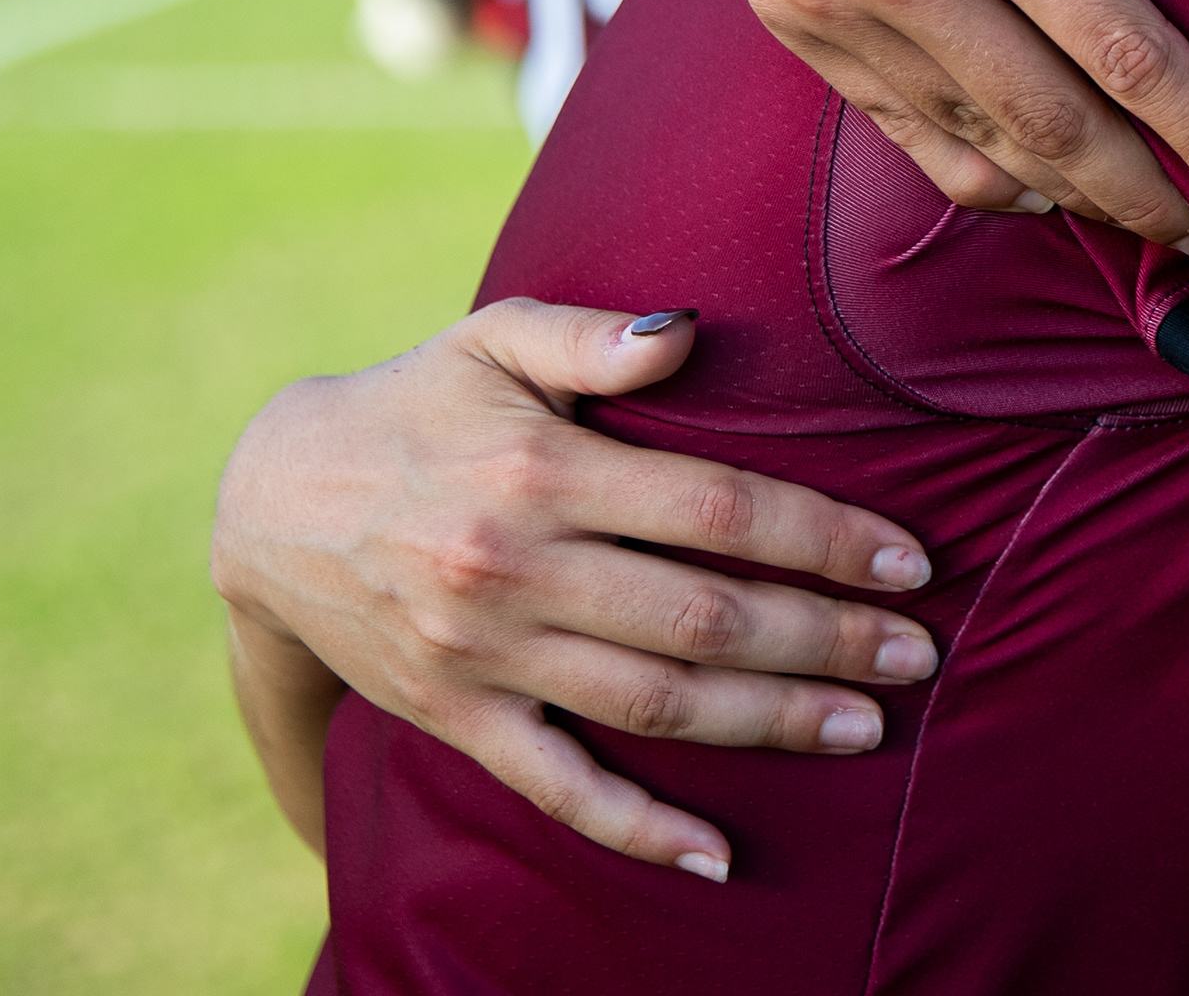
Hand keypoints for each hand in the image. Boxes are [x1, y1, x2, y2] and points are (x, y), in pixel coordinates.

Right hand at [211, 299, 943, 879]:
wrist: (268, 505)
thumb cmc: (415, 403)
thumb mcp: (492, 338)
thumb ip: (596, 335)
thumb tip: (690, 332)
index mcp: (541, 469)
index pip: (715, 510)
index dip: (820, 537)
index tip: (906, 559)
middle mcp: (516, 570)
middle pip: (703, 617)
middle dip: (825, 638)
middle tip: (920, 651)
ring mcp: (485, 656)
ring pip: (655, 703)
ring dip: (771, 721)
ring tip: (868, 724)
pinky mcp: (456, 718)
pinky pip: (555, 786)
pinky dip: (636, 828)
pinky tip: (717, 856)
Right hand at [640, 0, 1188, 246]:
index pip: (1123, 47)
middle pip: (1058, 128)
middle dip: (1158, 202)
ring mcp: (832, 6)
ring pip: (981, 150)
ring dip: (1079, 204)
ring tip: (1162, 224)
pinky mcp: (795, 25)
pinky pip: (907, 136)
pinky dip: (986, 179)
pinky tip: (1053, 189)